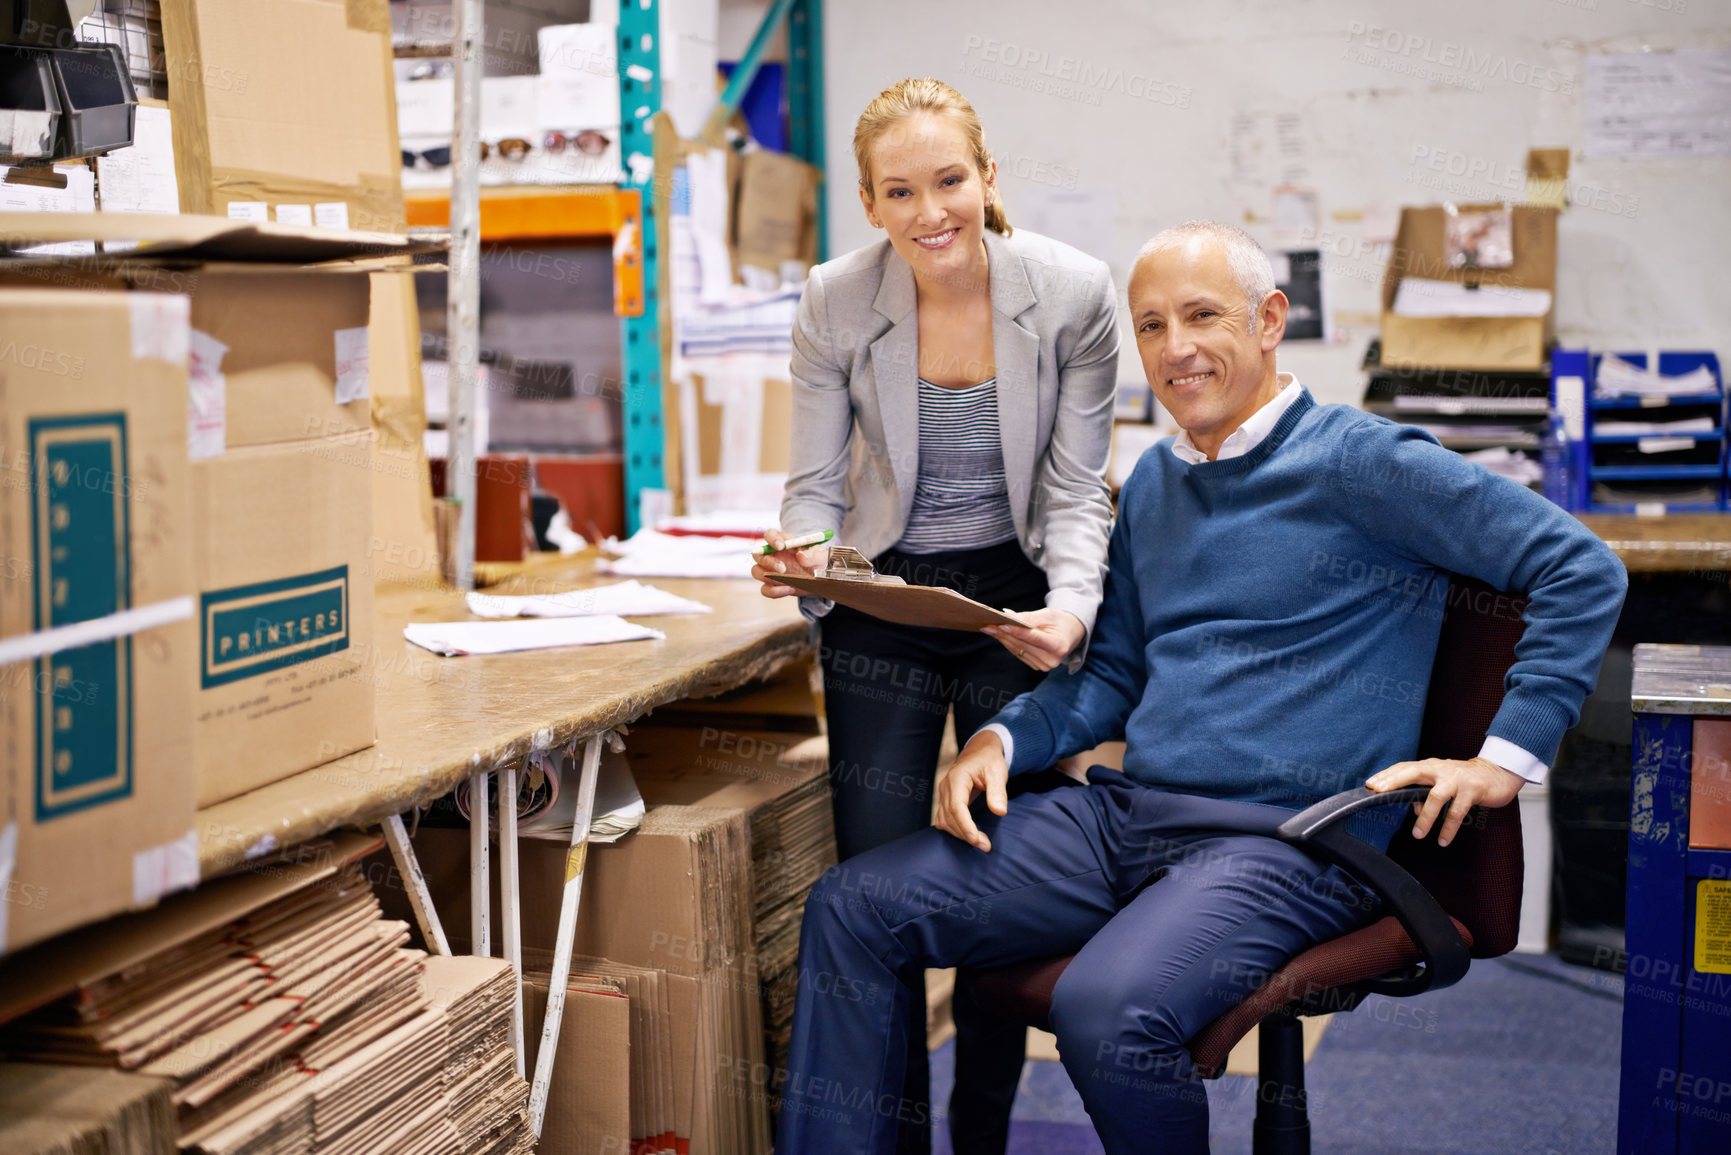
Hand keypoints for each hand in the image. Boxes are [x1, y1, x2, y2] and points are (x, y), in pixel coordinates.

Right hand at [750, 529, 829, 598]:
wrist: (822, 579)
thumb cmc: (820, 561)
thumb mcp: (822, 556)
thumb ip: (814, 555)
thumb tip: (801, 556)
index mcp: (784, 542)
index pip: (770, 534)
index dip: (772, 539)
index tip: (781, 546)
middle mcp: (774, 555)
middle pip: (758, 554)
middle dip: (768, 561)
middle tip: (783, 568)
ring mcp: (771, 570)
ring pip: (756, 571)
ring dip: (768, 577)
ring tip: (788, 581)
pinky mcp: (773, 585)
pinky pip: (765, 589)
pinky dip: (774, 591)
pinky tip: (789, 589)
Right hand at [934, 730, 1009, 851]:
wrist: (980, 751)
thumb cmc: (990, 761)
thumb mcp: (998, 772)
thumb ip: (998, 791)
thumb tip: (999, 812)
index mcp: (957, 778)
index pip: (956, 806)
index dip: (964, 825)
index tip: (976, 840)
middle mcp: (946, 786)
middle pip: (949, 817)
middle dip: (965, 834)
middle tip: (986, 846)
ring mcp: (943, 794)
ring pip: (944, 821)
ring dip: (960, 834)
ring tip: (981, 843)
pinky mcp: (945, 800)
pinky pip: (944, 819)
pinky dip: (955, 830)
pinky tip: (969, 835)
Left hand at [983, 609, 1084, 671]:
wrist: (1071, 633)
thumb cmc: (1060, 621)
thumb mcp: (1047, 615)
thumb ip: (1029, 618)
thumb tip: (1008, 617)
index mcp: (1058, 646)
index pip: (1033, 638)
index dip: (1016, 631)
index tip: (1000, 625)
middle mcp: (1052, 659)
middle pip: (1023, 645)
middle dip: (1004, 634)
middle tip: (987, 625)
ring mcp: (1045, 666)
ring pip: (1018, 650)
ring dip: (1003, 639)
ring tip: (990, 628)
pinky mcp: (1037, 666)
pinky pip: (1019, 654)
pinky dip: (1009, 644)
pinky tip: (999, 635)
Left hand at [1365, 757, 1523, 846]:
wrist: (1497, 773)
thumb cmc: (1463, 779)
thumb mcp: (1442, 783)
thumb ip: (1425, 793)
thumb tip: (1413, 809)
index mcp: (1430, 766)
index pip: (1404, 768)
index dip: (1387, 775)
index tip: (1370, 784)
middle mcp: (1440, 769)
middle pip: (1412, 772)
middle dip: (1394, 781)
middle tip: (1379, 792)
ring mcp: (1456, 779)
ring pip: (1435, 796)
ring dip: (1425, 817)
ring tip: (1417, 834)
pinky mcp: (1472, 790)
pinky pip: (1457, 812)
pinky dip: (1449, 828)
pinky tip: (1442, 840)